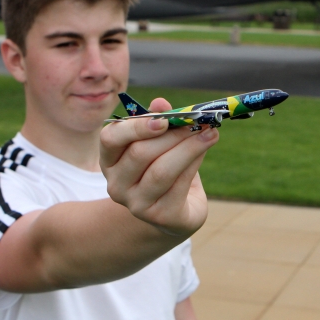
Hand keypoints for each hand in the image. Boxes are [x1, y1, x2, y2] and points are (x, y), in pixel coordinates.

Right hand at [99, 98, 216, 236]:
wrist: (174, 213)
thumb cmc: (164, 168)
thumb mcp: (160, 143)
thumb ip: (160, 121)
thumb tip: (161, 102)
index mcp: (110, 160)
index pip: (111, 139)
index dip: (136, 127)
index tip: (164, 118)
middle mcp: (117, 184)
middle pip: (140, 153)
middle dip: (173, 135)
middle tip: (197, 122)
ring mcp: (136, 204)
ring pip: (161, 171)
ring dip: (188, 148)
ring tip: (210, 133)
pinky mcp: (161, 217)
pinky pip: (179, 185)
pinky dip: (194, 163)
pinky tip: (205, 149)